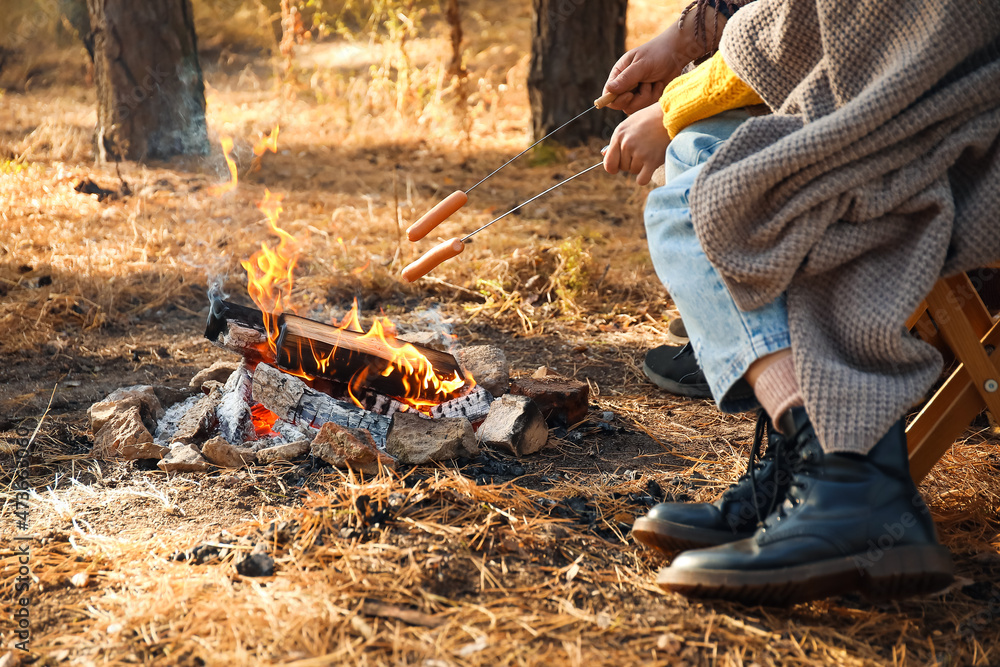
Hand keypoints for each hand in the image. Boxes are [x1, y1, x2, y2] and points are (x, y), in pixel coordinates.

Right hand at [603, 10, 725, 114]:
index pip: (608, 95)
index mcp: (618, 75)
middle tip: (647, 84)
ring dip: (647, 96)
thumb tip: (609, 89)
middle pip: (622, 105)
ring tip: (654, 82)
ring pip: (635, 108)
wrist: (677, 53)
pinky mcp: (647, 98)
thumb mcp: (642, 65)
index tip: (629, 95)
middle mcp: (624, 86)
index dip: (616, 100)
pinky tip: (659, 84)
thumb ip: (626, 78)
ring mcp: (636, 93)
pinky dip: (655, 97)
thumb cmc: (658, 53)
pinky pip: (647, 107)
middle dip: (637, 98)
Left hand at [603, 104, 670, 185]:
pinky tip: (650, 168)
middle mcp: (627, 144)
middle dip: (631, 163)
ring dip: (641, 166)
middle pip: (623, 167)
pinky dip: (645, 177)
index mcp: (619, 135)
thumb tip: (603, 155)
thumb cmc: (650, 119)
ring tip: (650, 151)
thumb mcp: (629, 124)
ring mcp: (639, 153)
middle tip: (642, 151)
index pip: (609, 163)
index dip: (613, 167)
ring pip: (633, 172)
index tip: (618, 167)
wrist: (672, 114)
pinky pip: (642, 179)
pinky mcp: (652, 160)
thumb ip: (617, 141)